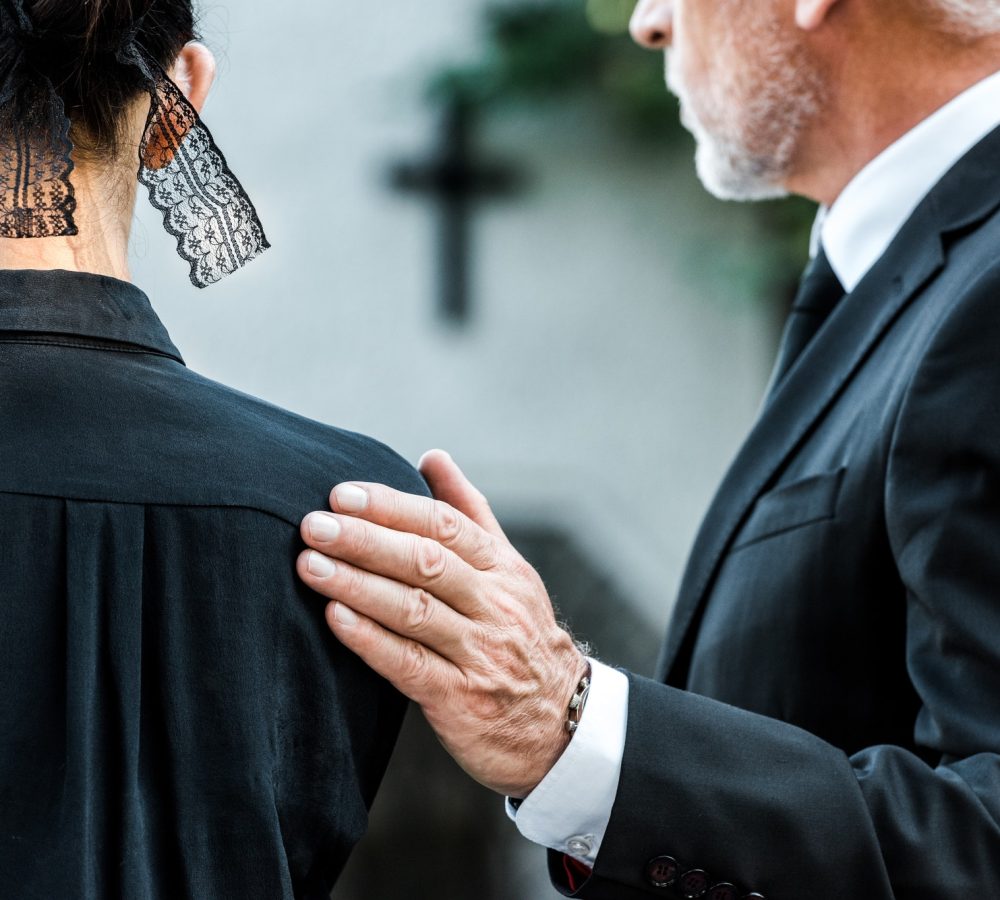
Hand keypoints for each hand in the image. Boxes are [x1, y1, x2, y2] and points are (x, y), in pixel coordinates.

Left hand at [296, 450, 587, 797]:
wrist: (564, 725)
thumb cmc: (521, 636)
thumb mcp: (509, 571)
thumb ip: (469, 513)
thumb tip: (432, 456)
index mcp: (503, 569)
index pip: (445, 525)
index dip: (391, 507)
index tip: (341, 494)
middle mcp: (495, 605)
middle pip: (426, 562)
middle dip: (366, 540)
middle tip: (314, 525)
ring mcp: (480, 653)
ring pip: (414, 610)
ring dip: (358, 585)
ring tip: (310, 565)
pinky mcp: (461, 699)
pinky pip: (410, 665)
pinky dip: (371, 640)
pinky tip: (335, 619)